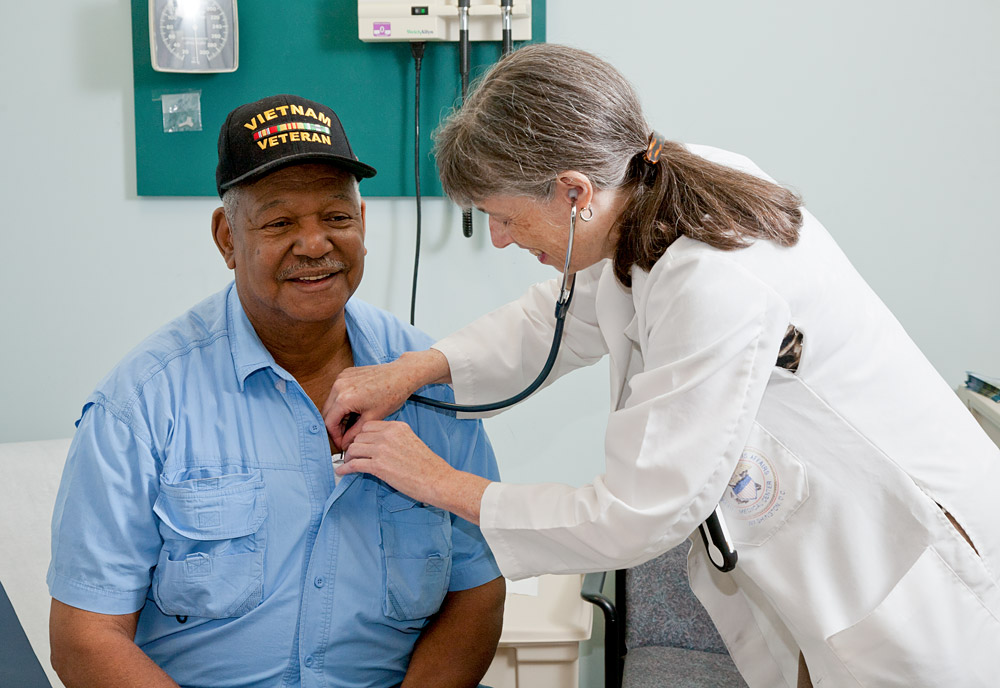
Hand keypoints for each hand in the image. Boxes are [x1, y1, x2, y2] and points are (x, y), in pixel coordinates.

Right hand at [323, 360, 416, 449]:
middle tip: (346, 436)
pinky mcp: (346, 373)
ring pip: (331, 402)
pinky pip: (338, 391)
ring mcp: (341, 377)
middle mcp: (338, 386)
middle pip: (327, 412)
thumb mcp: (372, 418)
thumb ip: (355, 433)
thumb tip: (345, 444)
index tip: (341, 443)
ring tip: (352, 422)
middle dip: (335, 426)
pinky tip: (355, 408)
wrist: (402, 375)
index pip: (329, 423)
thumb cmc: (391, 394)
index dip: (334, 436)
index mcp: (344, 398)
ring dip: (338, 414)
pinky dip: (343, 402)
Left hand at [337, 421, 452, 505]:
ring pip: (353, 448)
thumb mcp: (411, 442)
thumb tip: (377, 446)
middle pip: (359, 436)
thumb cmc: (428, 466)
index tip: (359, 444)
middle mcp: (388, 435)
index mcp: (397, 427)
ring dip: (349, 457)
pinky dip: (345, 469)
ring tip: (348, 464)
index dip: (361, 436)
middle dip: (354, 446)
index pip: (369, 426)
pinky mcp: (378, 466)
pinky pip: (354, 464)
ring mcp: (382, 449)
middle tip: (352, 456)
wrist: (437, 480)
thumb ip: (394, 439)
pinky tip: (342, 472)